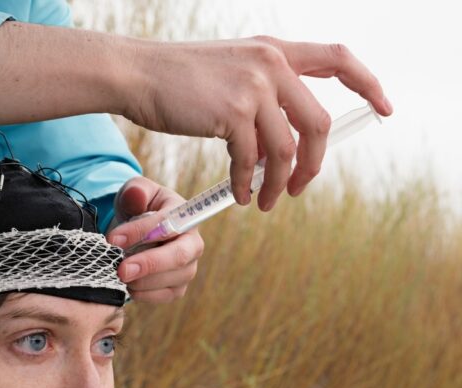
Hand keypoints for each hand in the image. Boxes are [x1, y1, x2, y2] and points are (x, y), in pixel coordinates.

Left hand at [107, 177, 203, 302]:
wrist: (136, 232)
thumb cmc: (138, 208)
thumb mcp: (134, 192)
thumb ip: (135, 190)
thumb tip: (136, 195)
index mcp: (185, 216)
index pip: (168, 224)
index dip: (141, 232)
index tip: (113, 239)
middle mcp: (192, 243)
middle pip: (179, 256)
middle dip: (149, 264)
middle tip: (122, 270)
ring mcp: (188, 267)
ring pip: (171, 279)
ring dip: (142, 280)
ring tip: (119, 273)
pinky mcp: (178, 287)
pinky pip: (165, 296)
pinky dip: (144, 294)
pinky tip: (128, 285)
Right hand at [123, 36, 392, 209]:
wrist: (136, 75)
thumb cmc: (176, 81)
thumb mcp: (228, 74)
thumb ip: (260, 98)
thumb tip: (279, 146)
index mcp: (274, 51)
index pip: (338, 58)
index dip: (367, 83)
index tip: (384, 108)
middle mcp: (270, 63)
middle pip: (316, 123)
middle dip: (313, 164)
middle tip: (297, 189)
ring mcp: (253, 86)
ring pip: (285, 149)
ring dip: (277, 183)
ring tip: (265, 202)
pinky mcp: (232, 112)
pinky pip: (251, 160)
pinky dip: (248, 184)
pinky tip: (240, 195)